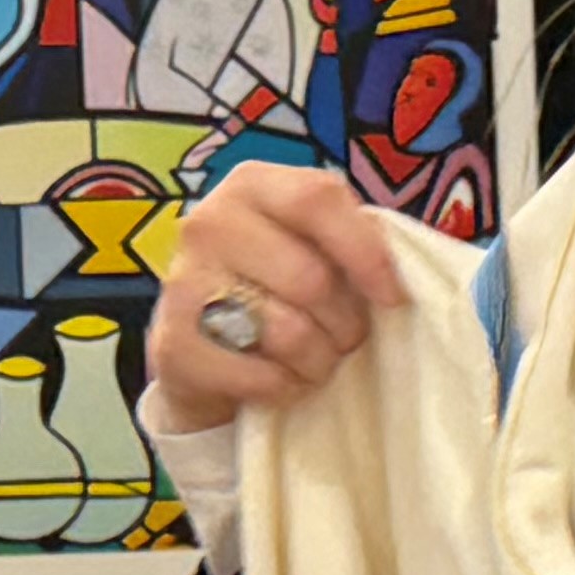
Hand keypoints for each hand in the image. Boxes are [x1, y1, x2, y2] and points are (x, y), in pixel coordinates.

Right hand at [145, 164, 403, 429]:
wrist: (203, 345)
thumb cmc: (278, 287)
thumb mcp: (316, 247)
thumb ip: (354, 240)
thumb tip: (400, 275)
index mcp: (252, 185)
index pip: (318, 200)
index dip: (366, 253)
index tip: (392, 297)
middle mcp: (209, 223)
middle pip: (310, 278)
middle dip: (345, 323)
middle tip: (344, 337)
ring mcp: (183, 283)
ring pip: (289, 333)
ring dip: (318, 360)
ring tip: (314, 360)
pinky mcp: (174, 346)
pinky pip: (261, 377)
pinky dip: (286, 388)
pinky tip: (281, 379)